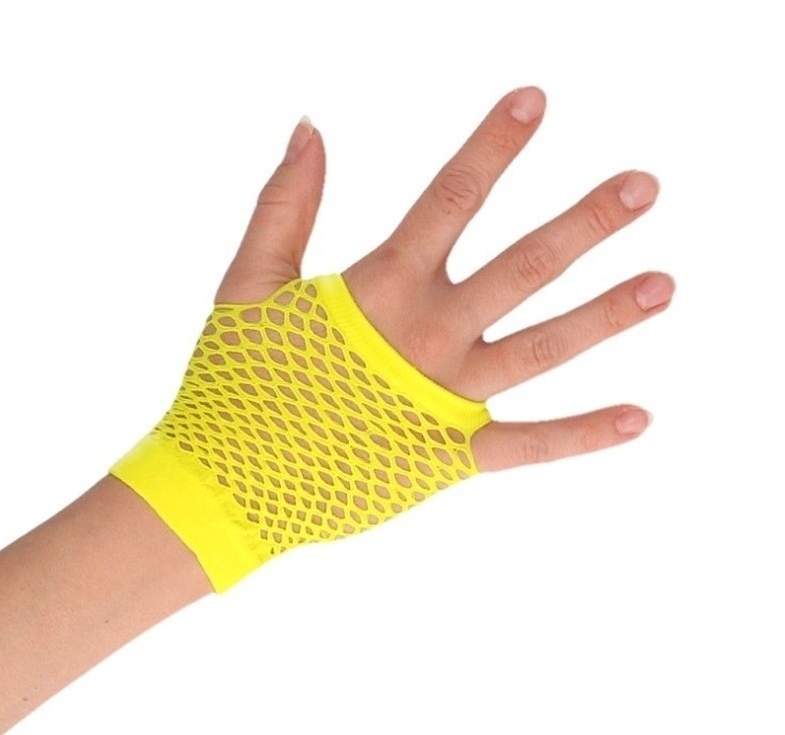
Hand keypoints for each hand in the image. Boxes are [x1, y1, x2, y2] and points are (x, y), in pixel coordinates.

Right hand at [216, 87, 673, 471]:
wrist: (226, 480)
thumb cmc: (235, 381)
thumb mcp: (248, 284)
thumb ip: (284, 205)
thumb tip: (309, 126)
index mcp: (379, 289)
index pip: (448, 199)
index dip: (493, 147)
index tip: (535, 102)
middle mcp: (425, 338)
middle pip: (520, 269)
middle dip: (584, 225)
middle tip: (644, 188)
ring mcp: (443, 400)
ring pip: (539, 350)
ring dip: (603, 316)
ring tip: (663, 284)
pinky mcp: (447, 457)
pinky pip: (525, 446)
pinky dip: (580, 435)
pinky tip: (639, 418)